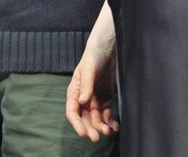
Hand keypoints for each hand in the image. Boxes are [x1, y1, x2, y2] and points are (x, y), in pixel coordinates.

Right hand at [66, 20, 119, 140]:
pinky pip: (107, 113)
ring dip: (100, 126)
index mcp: (74, 90)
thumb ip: (86, 85)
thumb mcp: (88, 69)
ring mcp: (94, 98)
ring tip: (108, 132)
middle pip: (84, 117)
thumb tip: (82, 102)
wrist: (107, 49)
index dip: (76, 123)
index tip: (83, 133)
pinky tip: (115, 126)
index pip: (72, 110)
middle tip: (96, 138)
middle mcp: (83, 97)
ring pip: (96, 118)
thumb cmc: (93, 57)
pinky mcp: (105, 98)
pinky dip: (110, 121)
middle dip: (89, 128)